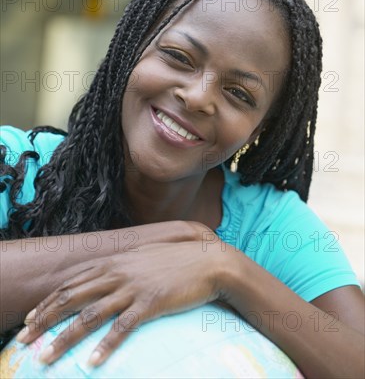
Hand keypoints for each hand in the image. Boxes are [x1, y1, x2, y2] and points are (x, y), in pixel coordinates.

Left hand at [17, 235, 223, 366]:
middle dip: (43, 320)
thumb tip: (101, 276)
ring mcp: (133, 288)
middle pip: (71, 298)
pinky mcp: (150, 302)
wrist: (207, 260)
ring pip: (89, 315)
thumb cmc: (174, 261)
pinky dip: (105, 346)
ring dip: (64, 339)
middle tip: (23, 341)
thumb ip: (119, 266)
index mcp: (113, 263)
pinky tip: (92, 362)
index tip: (29, 320)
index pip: (71, 284)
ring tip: (44, 358)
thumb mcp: (141, 257)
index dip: (47, 303)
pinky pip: (122, 328)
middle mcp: (117, 273)